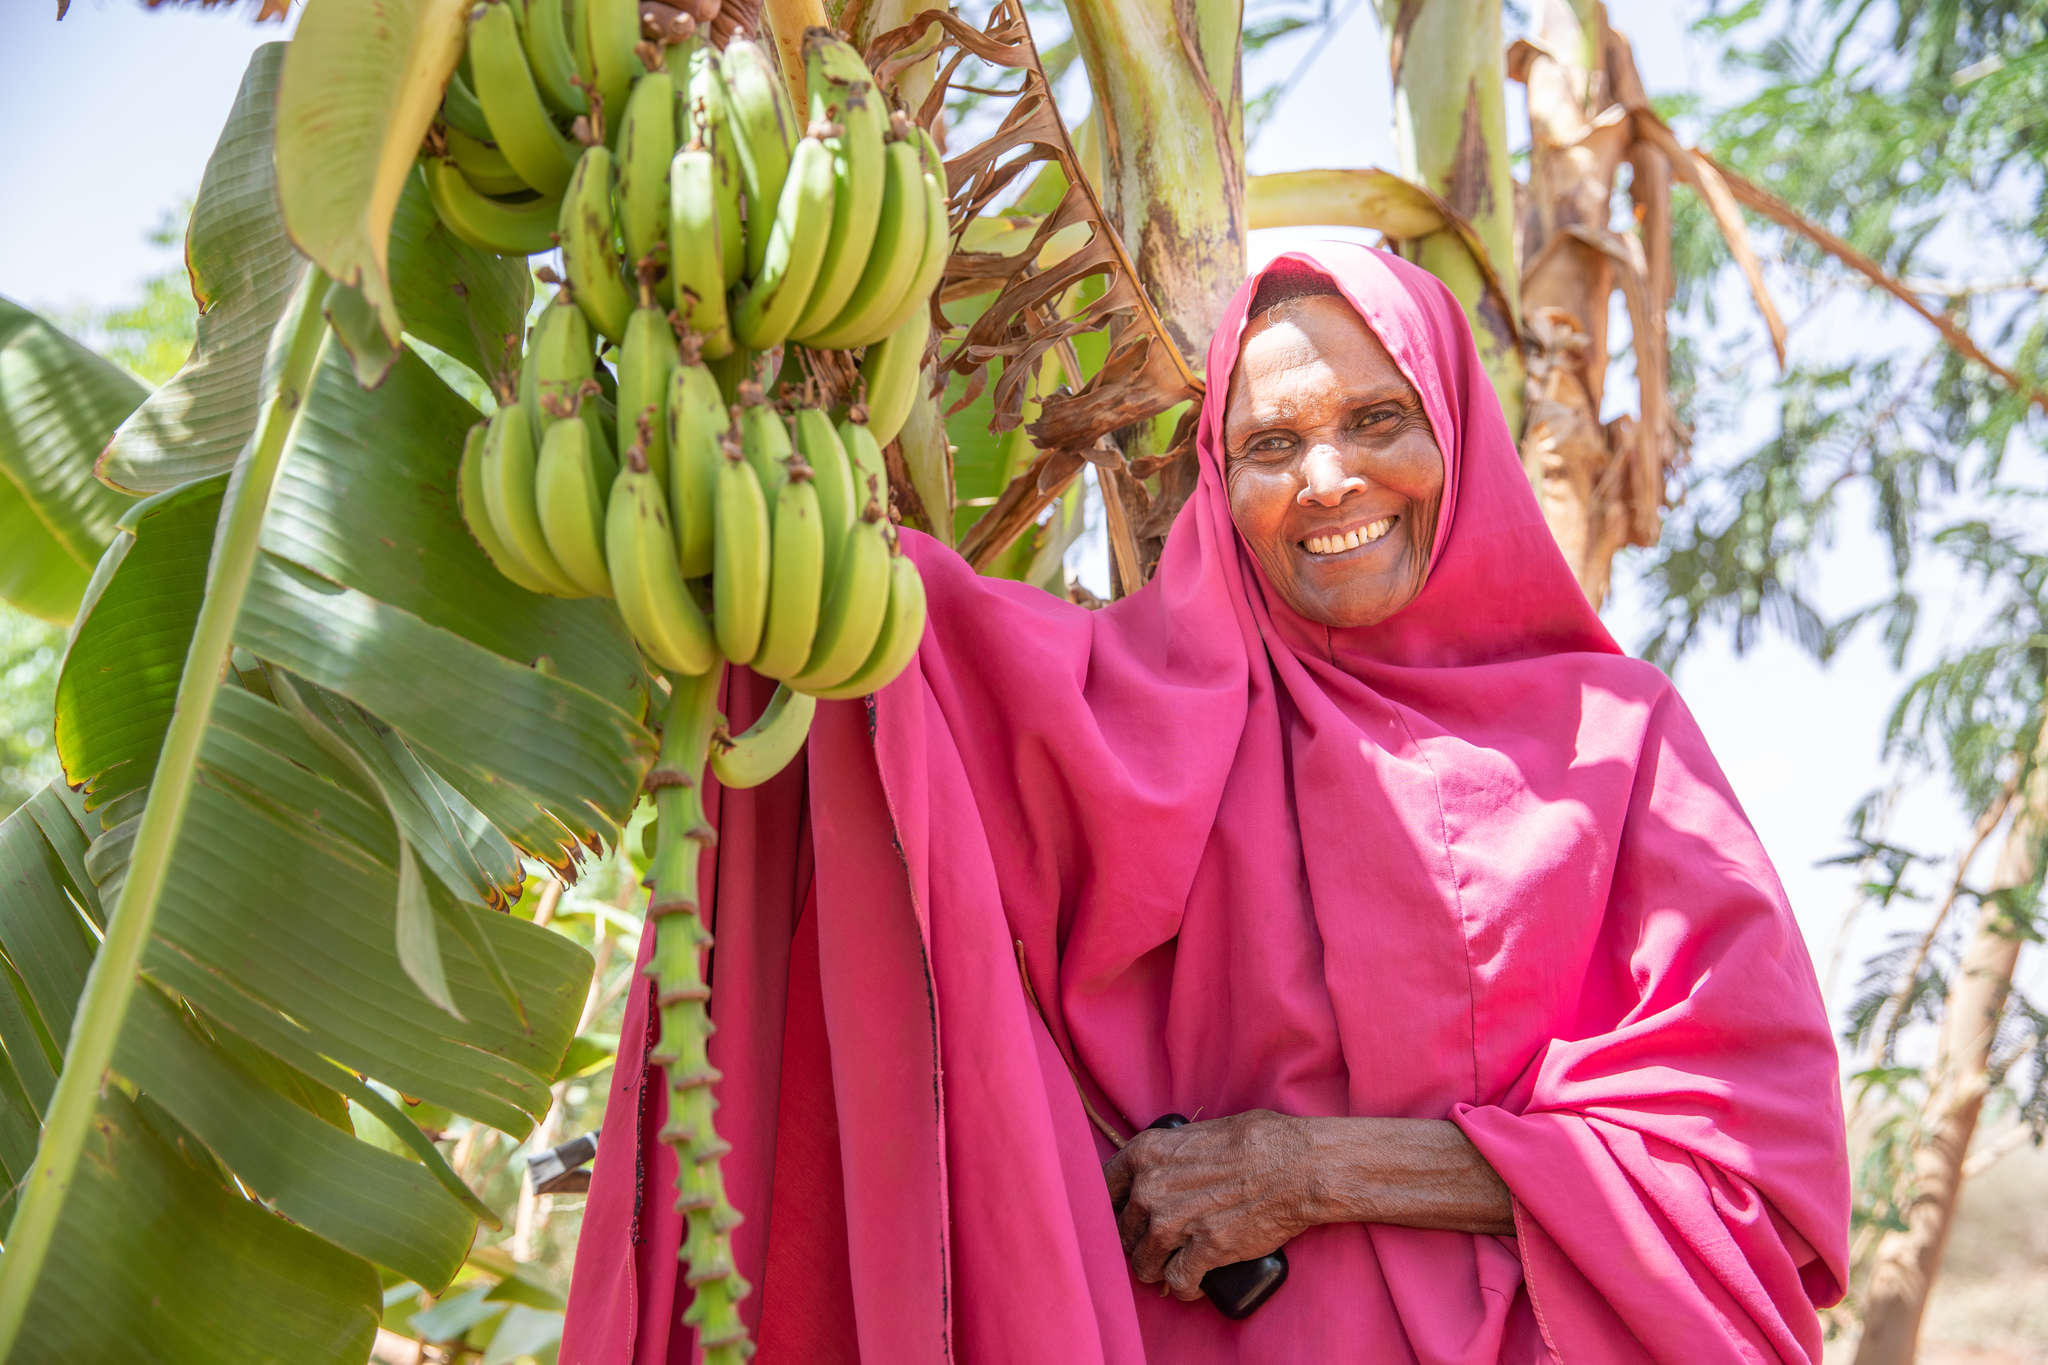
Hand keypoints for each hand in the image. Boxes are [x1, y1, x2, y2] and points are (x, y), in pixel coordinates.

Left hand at [1101, 1110, 1316, 1301]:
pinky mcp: (1202, 1251)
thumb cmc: (1257, 1141)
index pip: (1104, 1187)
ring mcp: (1173, 1223)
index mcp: (1146, 1153)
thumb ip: (1172, 1154)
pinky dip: (1183, 1288)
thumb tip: (1166, 1166)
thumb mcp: (1200, 1132)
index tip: (1124, 1215)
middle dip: (1137, 1241)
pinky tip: (1191, 1285)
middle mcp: (1150, 1189)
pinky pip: (1177, 1282)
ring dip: (1155, 1269)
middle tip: (1154, 1245)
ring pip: (1143, 1263)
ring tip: (1169, 1267)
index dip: (1113, 1206)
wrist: (1296, 1165)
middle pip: (1123, 1230)